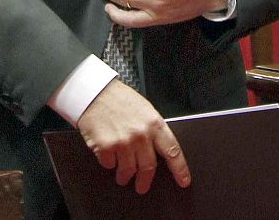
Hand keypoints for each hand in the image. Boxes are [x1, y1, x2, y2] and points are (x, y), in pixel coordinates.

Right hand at [75, 78, 188, 193]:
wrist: (95, 92)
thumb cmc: (119, 99)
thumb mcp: (145, 110)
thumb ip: (153, 130)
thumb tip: (159, 150)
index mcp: (154, 124)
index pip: (173, 151)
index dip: (180, 169)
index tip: (183, 181)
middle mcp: (141, 135)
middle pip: (149, 168)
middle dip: (145, 181)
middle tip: (142, 186)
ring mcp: (124, 142)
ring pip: (128, 171)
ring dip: (125, 176)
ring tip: (122, 175)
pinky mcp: (106, 147)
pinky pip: (109, 165)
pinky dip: (109, 162)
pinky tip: (107, 153)